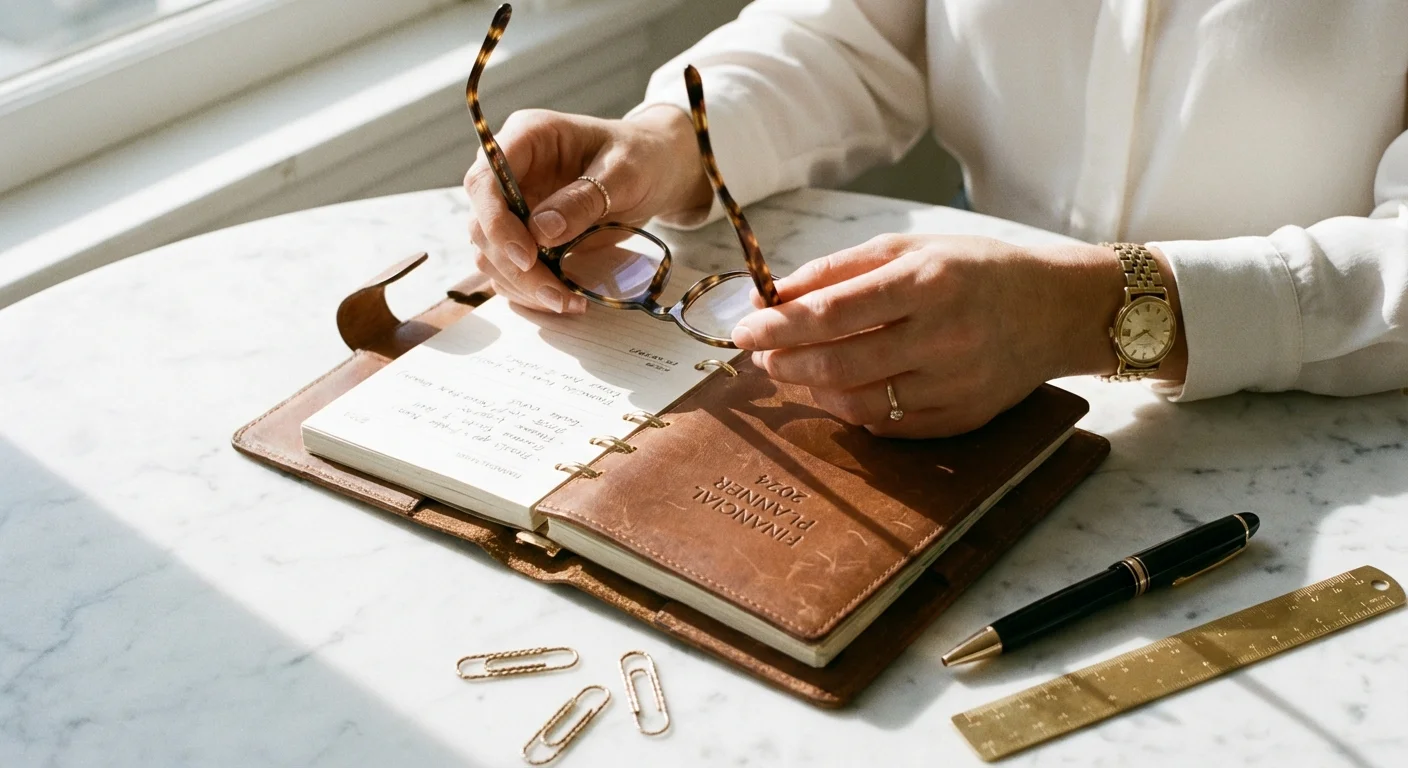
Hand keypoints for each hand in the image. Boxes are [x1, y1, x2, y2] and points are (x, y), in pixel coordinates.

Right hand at [463, 106, 710, 313]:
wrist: (654, 172)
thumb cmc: (641, 158)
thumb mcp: (623, 172)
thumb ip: (584, 198)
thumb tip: (541, 231)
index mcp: (527, 138)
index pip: (484, 180)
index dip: (496, 221)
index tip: (527, 257)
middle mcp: (510, 172)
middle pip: (482, 224)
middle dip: (514, 266)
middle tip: (557, 294)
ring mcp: (514, 205)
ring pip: (490, 253)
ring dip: (521, 285)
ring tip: (567, 302)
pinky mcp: (525, 235)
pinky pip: (510, 268)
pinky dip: (530, 290)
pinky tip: (564, 299)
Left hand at [730, 235, 1185, 436]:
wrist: (1058, 310)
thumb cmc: (977, 270)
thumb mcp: (912, 248)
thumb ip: (841, 271)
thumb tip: (775, 296)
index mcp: (928, 282)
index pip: (834, 311)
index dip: (780, 324)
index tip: (745, 328)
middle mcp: (942, 336)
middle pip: (839, 363)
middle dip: (785, 361)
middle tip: (762, 353)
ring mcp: (954, 384)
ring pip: (858, 402)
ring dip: (811, 388)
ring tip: (792, 369)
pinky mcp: (962, 418)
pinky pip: (888, 426)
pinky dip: (850, 410)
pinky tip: (835, 390)